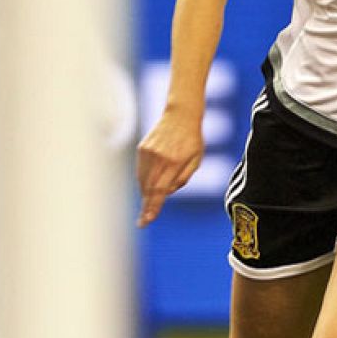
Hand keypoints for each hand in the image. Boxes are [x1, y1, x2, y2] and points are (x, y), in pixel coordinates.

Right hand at [136, 111, 204, 227]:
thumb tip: (166, 193)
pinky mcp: (142, 148)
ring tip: (150, 201)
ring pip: (142, 180)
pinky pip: (140, 170)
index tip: (146, 220)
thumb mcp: (196, 161)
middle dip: (146, 206)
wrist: (181, 115)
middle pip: (148, 188)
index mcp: (174, 162)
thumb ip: (182, 179)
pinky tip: (150, 183)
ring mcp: (148, 153)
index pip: (161, 190)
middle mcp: (158, 158)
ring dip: (146, 193)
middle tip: (143, 222)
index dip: (153, 207)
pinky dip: (144, 180)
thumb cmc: (192, 140)